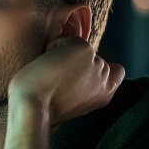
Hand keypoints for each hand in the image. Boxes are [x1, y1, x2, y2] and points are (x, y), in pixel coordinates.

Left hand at [8, 36, 124, 130]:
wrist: (32, 107)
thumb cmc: (41, 107)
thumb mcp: (71, 101)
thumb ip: (82, 86)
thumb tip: (76, 68)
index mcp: (104, 95)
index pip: (116, 72)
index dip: (97, 68)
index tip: (78, 74)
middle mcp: (106, 79)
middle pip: (92, 57)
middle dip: (73, 62)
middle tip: (56, 78)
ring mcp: (97, 63)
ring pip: (76, 48)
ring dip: (61, 56)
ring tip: (49, 74)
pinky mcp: (85, 50)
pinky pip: (63, 40)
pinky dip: (50, 48)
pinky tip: (45, 66)